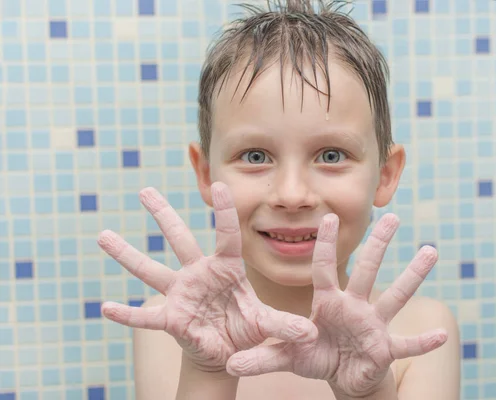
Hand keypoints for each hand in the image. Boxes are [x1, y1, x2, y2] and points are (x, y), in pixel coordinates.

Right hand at [98, 182, 317, 371]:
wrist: (227, 351)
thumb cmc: (245, 328)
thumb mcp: (266, 325)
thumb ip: (284, 325)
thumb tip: (310, 333)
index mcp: (227, 268)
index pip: (226, 235)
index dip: (224, 212)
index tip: (221, 184)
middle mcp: (200, 273)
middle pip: (179, 240)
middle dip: (163, 215)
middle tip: (144, 190)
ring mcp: (181, 293)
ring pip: (151, 269)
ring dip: (127, 254)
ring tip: (102, 235)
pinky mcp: (171, 317)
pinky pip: (146, 315)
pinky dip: (127, 314)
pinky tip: (104, 308)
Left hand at [226, 213, 446, 396]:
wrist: (341, 374)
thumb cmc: (315, 355)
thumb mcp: (288, 356)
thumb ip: (262, 357)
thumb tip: (230, 364)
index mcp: (327, 302)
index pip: (325, 269)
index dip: (326, 246)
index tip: (328, 217)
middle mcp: (353, 306)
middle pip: (367, 271)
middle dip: (378, 245)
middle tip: (393, 216)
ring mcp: (372, 325)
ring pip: (394, 296)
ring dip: (412, 276)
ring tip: (430, 251)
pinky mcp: (385, 348)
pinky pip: (406, 345)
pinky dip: (423, 342)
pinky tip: (444, 335)